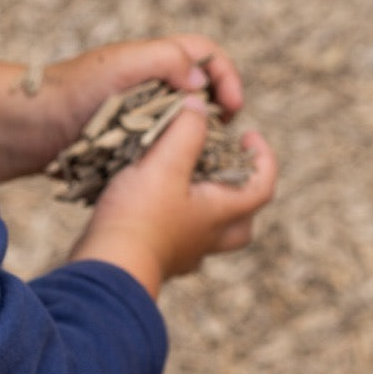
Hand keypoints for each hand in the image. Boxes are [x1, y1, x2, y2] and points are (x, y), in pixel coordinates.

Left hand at [0, 35, 241, 183]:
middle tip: (223, 140)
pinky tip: (176, 176)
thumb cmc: (71, 91)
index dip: (226, 76)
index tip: (234, 108)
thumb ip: (165, 61)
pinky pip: (159, 148)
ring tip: (204, 162)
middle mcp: (148, 85)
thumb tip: (200, 83)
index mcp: (153, 60)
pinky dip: (173, 159)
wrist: (26, 127)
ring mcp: (136, 116)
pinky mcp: (123, 144)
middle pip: (200, 92)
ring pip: (182, 124)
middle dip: (218, 112)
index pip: (205, 55)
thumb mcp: (120, 66)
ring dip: (198, 140)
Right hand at [69, 101, 277, 295]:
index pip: (263, 186)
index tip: (248, 134)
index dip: (264, 157)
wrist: (108, 267)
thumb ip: (186, 130)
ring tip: (190, 188)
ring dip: (209, 212)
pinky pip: (179, 244)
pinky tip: (156, 210)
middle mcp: (207, 238)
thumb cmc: (140, 215)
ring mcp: (184, 254)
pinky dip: (176, 224)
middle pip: (243, 222)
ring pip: (211, 236)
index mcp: (220, 212)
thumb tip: (198, 106)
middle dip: (242, 194)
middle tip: (226, 170)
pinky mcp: (158, 261)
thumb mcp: (165, 162)